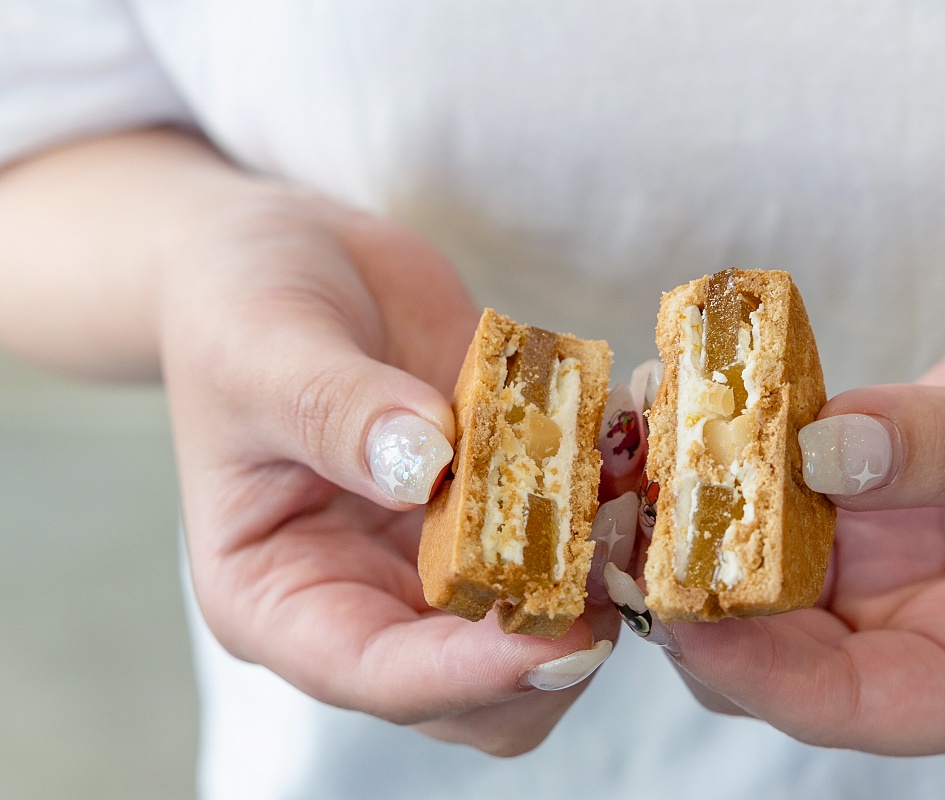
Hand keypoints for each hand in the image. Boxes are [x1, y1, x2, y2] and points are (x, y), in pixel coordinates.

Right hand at [160, 190, 618, 755]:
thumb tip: (425, 465)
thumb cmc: (239, 308)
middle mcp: (366, 596)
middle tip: (610, 565)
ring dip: (596, 588)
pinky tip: (628, 455)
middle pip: (474, 695)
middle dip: (549, 650)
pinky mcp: (497, 510)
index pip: (372, 674)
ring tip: (628, 509)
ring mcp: (439, 557)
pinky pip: (569, 546)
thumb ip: (334, 409)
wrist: (294, 260)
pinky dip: (609, 518)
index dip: (466, 674)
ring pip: (538, 637)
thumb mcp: (262, 347)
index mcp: (279, 595)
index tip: (552, 640)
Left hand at [666, 272, 944, 753]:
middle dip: (704, 597)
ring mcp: (888, 570)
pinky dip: (727, 468)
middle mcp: (926, 636)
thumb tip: (822, 451)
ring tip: (643, 462)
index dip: (757, 668)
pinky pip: (775, 500)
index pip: (851, 704)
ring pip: (760, 577)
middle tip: (634, 527)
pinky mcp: (863, 504)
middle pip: (780, 652)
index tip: (679, 606)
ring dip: (699, 526)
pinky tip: (684, 416)